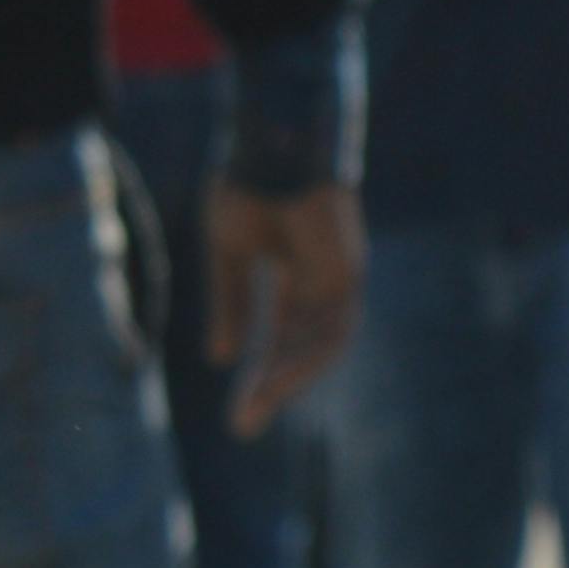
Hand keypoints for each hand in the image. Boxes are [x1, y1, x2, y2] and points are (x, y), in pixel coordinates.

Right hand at [204, 179, 362, 435]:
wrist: (272, 141)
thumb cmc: (248, 181)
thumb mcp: (228, 253)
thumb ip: (230, 304)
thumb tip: (220, 359)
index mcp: (293, 267)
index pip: (279, 332)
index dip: (258, 367)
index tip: (238, 407)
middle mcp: (320, 278)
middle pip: (299, 347)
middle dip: (270, 385)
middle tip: (243, 426)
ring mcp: (338, 277)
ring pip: (318, 348)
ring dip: (284, 381)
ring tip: (252, 411)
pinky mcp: (348, 275)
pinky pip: (330, 333)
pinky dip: (304, 360)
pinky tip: (273, 382)